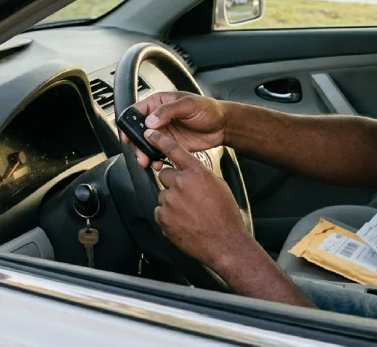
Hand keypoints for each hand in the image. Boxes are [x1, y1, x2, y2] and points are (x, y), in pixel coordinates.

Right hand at [121, 91, 227, 170]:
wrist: (222, 126)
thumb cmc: (208, 109)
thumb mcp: (188, 105)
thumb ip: (168, 111)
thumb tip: (150, 121)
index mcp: (159, 103)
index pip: (137, 111)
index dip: (129, 124)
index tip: (128, 137)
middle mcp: (158, 118)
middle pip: (138, 131)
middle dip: (136, 144)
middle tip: (140, 155)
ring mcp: (163, 132)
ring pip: (145, 144)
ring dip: (144, 154)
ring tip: (148, 162)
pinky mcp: (170, 144)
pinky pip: (157, 153)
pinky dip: (155, 159)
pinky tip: (158, 163)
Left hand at [146, 128, 248, 273]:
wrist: (225, 242)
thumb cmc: (225, 216)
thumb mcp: (218, 186)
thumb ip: (199, 175)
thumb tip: (190, 173)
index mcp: (197, 173)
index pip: (174, 151)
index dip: (160, 140)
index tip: (150, 133)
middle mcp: (181, 184)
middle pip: (165, 175)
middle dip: (173, 183)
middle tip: (187, 197)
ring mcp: (170, 202)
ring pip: (163, 195)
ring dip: (171, 202)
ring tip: (188, 213)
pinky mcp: (163, 218)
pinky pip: (160, 211)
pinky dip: (168, 217)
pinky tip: (183, 222)